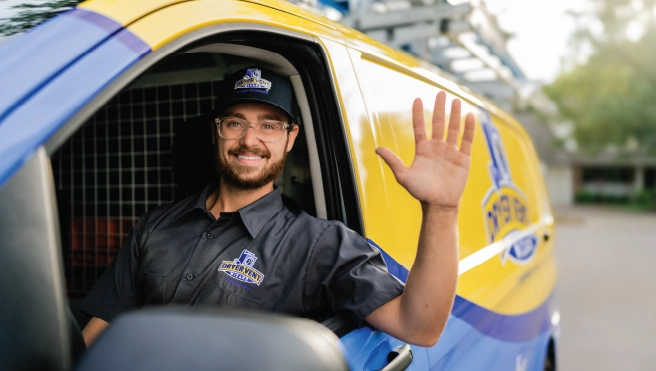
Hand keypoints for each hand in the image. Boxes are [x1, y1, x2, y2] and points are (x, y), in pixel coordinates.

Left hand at [376, 91, 474, 211]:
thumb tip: (377, 148)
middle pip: (439, 123)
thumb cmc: (420, 192)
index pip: (420, 127)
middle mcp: (437, 148)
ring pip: (453, 129)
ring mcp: (451, 152)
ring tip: (456, 100)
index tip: (418, 99)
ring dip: (455, 115)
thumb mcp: (403, 176)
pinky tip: (469, 116)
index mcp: (423, 150)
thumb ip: (393, 161)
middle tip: (440, 92)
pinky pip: (466, 141)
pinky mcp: (463, 158)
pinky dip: (468, 129)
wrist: (439, 205)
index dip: (419, 114)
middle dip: (439, 108)